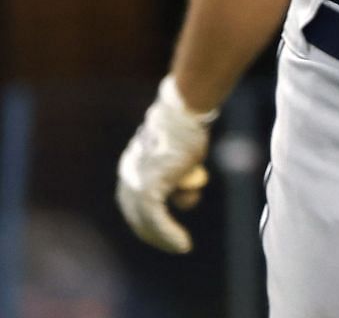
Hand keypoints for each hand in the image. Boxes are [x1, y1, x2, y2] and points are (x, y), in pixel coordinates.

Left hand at [115, 77, 216, 253]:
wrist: (182, 117)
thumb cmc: (185, 132)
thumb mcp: (177, 158)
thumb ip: (173, 176)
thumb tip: (180, 190)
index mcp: (130, 172)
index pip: (135, 208)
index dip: (150, 225)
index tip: (168, 234)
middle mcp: (128, 181)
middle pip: (138, 220)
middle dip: (156, 237)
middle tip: (176, 247)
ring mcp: (136, 187)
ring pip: (149, 224)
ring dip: (168, 236)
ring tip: (184, 240)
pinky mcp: (149, 191)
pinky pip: (158, 221)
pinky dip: (170, 235)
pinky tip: (183, 246)